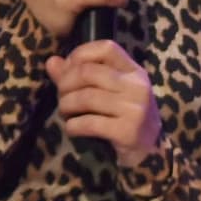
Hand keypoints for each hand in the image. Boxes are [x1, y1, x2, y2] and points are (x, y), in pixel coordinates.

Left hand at [47, 40, 161, 160]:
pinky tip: (72, 129)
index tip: (68, 71)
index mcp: (134, 71)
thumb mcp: (108, 93)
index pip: (106, 48)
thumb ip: (79, 76)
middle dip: (65, 84)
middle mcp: (137, 86)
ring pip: (86, 97)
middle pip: (88, 72)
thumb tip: (52, 62)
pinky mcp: (128, 132)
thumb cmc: (124, 118)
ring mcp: (135, 109)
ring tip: (65, 113)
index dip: (80, 54)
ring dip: (66, 105)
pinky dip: (73, 126)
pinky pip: (90, 123)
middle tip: (62, 98)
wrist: (148, 152)